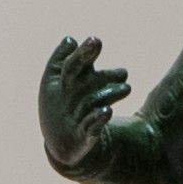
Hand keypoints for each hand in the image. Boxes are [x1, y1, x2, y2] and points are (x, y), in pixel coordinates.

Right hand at [35, 35, 125, 169]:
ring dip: (108, 94)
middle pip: (79, 82)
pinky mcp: (83, 135)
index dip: (82, 54)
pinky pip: (90, 127)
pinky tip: (108, 111)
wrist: (60, 144)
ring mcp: (73, 117)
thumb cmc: (59, 105)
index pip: (69, 66)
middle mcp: (64, 99)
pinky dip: (97, 119)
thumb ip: (61, 60)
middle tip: (124, 71)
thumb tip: (70, 39)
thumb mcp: (55, 83)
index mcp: (57, 84)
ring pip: (90, 103)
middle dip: (97, 73)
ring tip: (127, 87)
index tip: (96, 40)